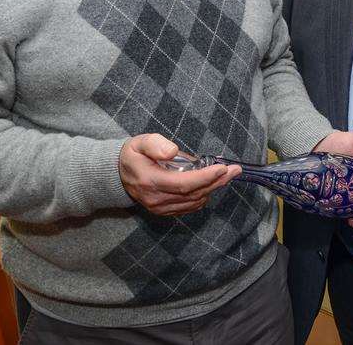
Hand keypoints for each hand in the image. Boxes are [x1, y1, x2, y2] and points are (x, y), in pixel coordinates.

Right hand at [119, 134, 240, 215]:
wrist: (117, 174)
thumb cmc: (133, 155)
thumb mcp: (140, 142)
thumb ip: (155, 144)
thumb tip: (173, 151)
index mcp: (150, 181)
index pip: (184, 184)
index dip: (206, 177)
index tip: (223, 167)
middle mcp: (156, 198)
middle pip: (194, 194)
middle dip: (217, 181)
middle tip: (235, 169)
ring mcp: (160, 207)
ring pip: (194, 201)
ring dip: (213, 188)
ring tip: (227, 174)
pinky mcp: (164, 211)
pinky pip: (189, 207)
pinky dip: (203, 196)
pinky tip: (212, 184)